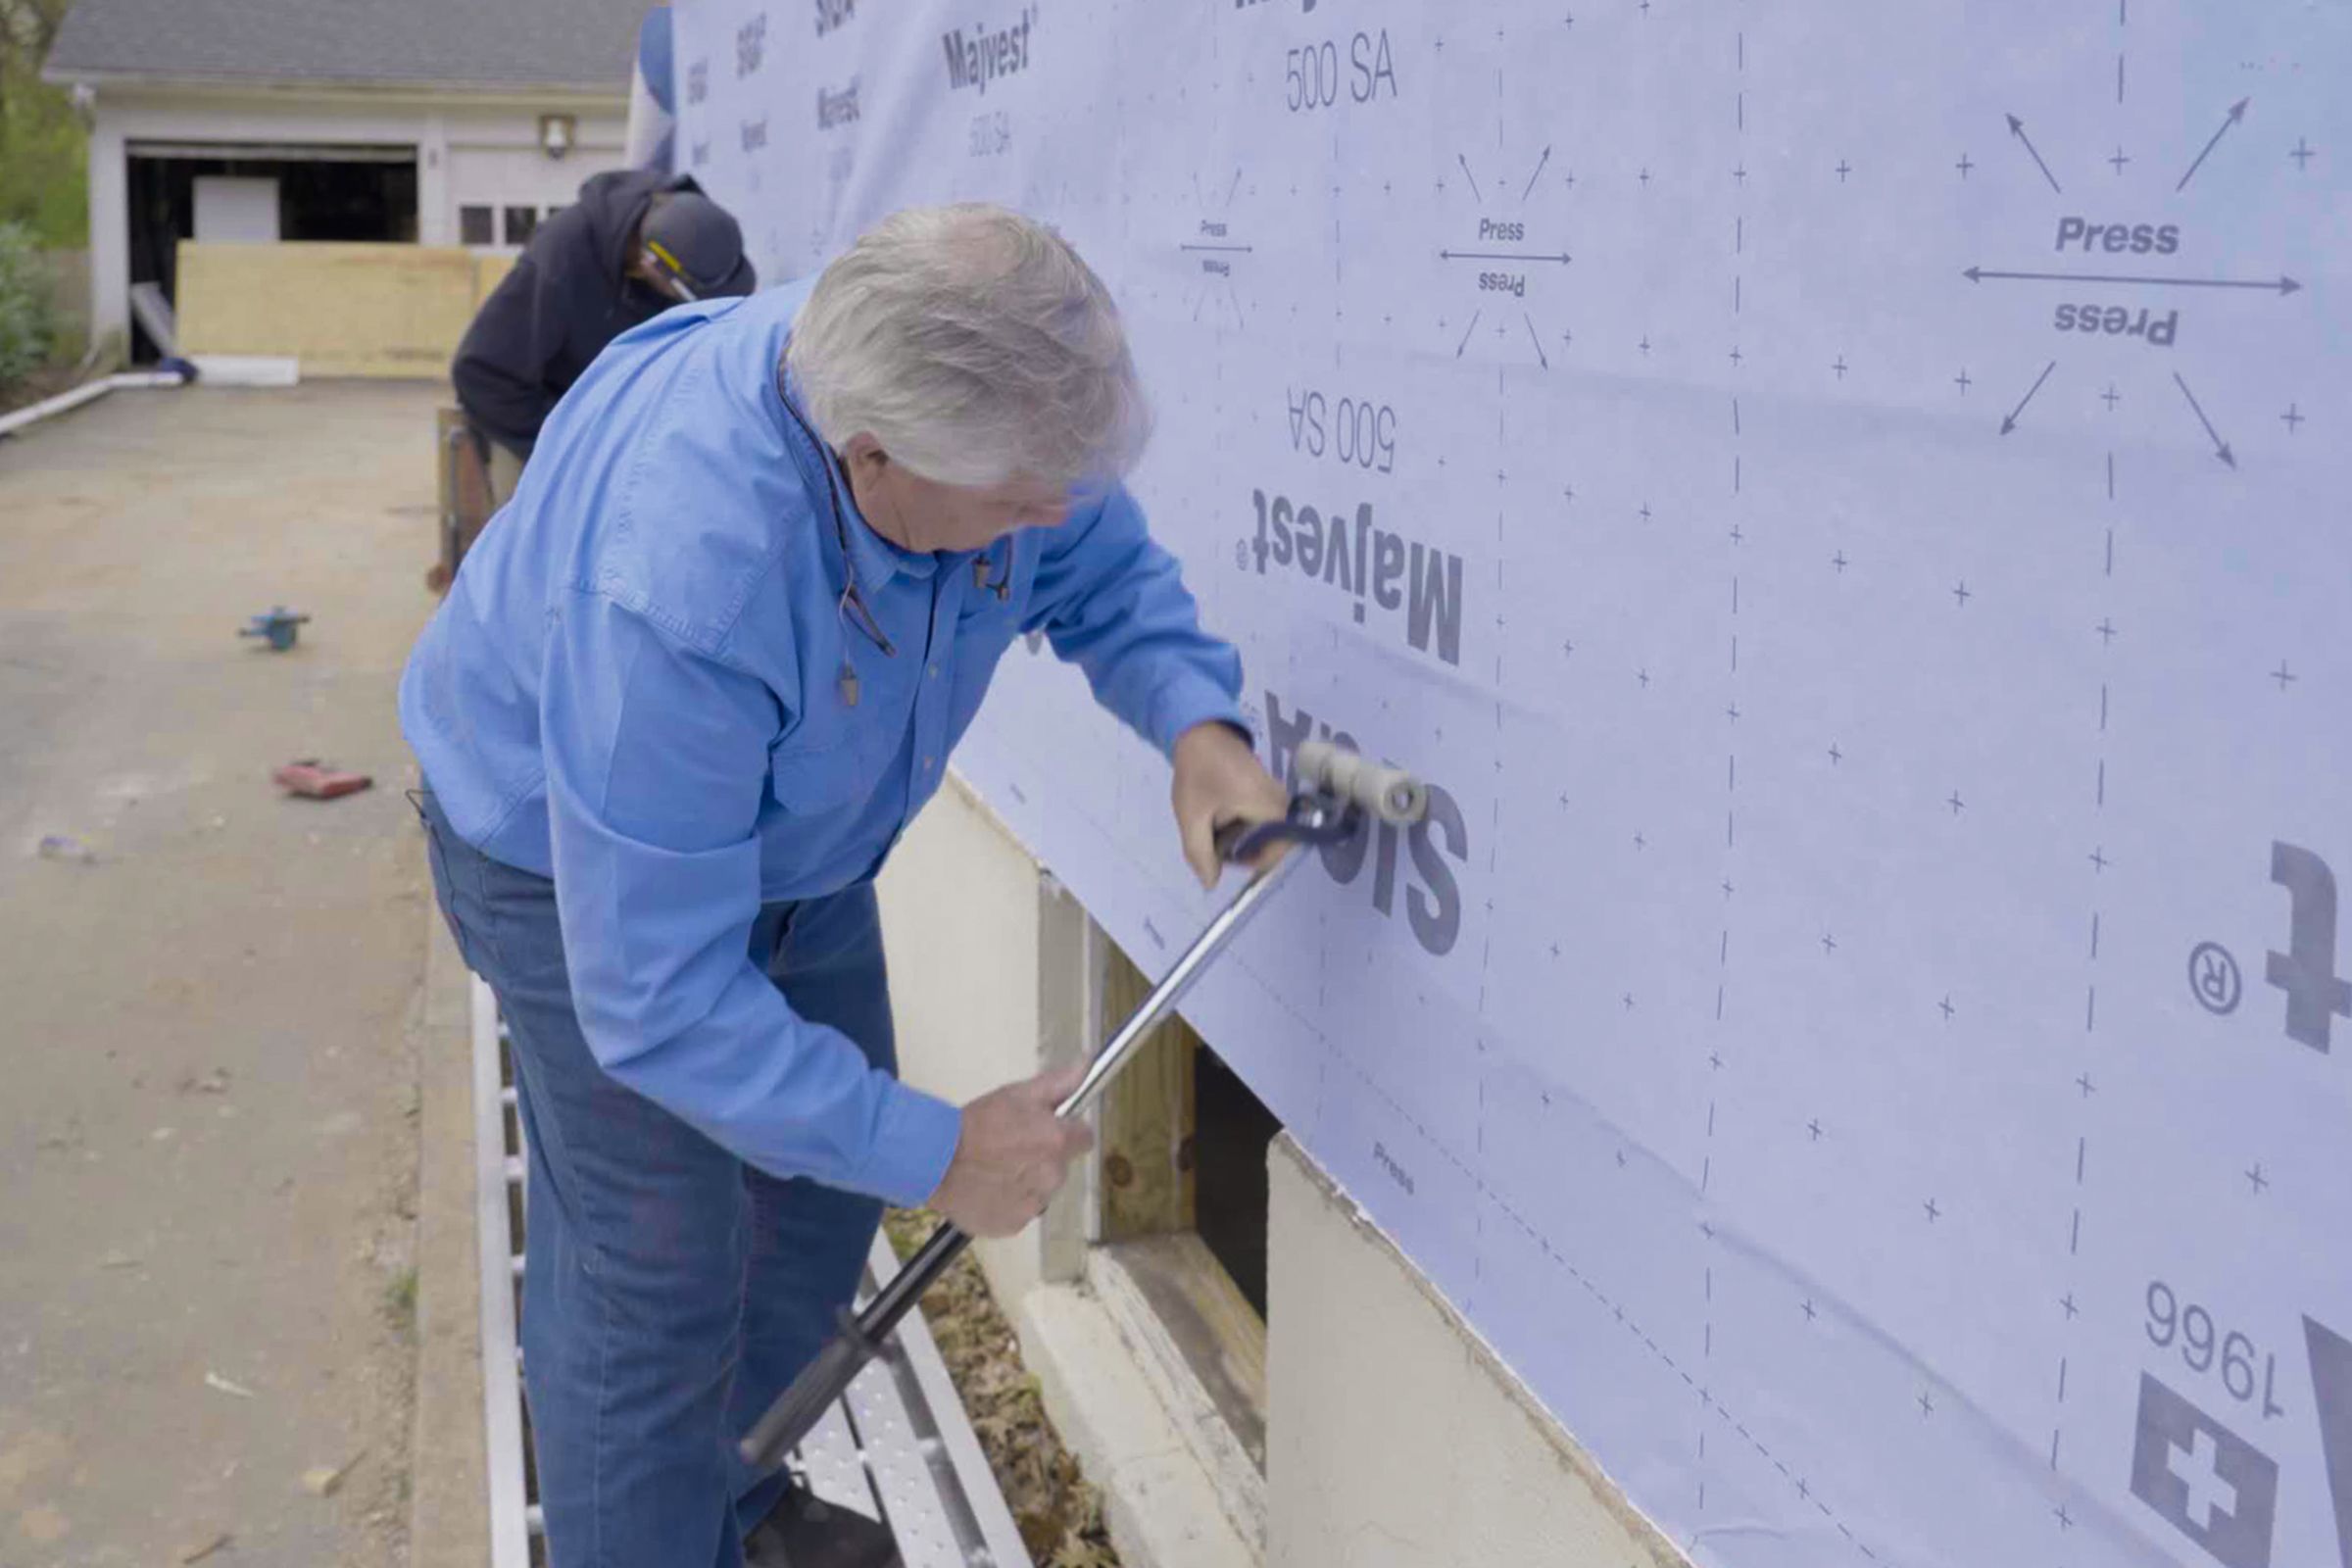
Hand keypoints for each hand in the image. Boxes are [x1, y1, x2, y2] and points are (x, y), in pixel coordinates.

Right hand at [928, 1065, 1095, 1238]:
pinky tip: (987, 1188)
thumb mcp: (1017, 1094)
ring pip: (1039, 1190)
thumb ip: (1058, 1084)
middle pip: (1059, 1166)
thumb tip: (1086, 1066)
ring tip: (994, 1169)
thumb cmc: (976, 1124)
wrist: (936, 1160)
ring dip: (1025, 1181)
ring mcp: (1034, 1205)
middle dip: (1042, 1157)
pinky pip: (1019, 1211)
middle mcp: (1052, 1176)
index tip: (1046, 1129)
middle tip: (1010, 1147)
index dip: (1066, 1131)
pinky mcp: (1013, 1224)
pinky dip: (1007, 1202)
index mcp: (1058, 1142)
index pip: (1083, 1138)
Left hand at [1171, 722, 1290, 887]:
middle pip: (1271, 847)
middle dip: (1243, 851)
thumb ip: (1200, 854)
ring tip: (1216, 822)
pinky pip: (1264, 823)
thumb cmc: (1196, 773)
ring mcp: (1279, 798)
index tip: (1224, 854)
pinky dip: (1243, 826)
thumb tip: (1211, 884)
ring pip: (1266, 836)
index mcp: (1269, 808)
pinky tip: (1223, 815)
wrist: (1201, 733)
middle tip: (1215, 837)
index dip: (1249, 862)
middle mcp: (1283, 804)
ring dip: (1241, 839)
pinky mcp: (1271, 795)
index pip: (1275, 854)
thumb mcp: (1191, 817)